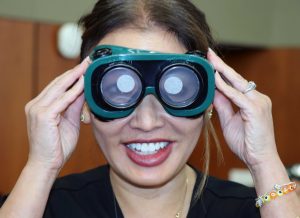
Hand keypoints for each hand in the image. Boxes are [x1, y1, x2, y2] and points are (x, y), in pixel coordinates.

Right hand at [25, 57, 89, 170]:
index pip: (57, 86)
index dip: (72, 76)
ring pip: (59, 88)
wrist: (46, 164)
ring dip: (75, 76)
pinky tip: (83, 83)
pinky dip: (74, 91)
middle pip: (58, 83)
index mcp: (40, 106)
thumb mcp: (69, 122)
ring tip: (87, 66)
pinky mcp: (43, 115)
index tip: (85, 67)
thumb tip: (83, 91)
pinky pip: (62, 100)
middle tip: (89, 60)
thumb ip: (74, 106)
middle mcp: (36, 104)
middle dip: (75, 71)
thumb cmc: (57, 146)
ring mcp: (37, 109)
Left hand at [207, 49, 278, 167]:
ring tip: (210, 61)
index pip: (236, 83)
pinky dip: (225, 88)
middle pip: (237, 78)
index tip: (210, 63)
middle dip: (221, 65)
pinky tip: (216, 80)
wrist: (259, 159)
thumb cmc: (246, 143)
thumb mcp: (229, 121)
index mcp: (252, 101)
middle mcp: (258, 98)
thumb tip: (213, 92)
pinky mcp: (256, 109)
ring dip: (222, 72)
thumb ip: (222, 105)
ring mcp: (259, 102)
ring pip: (237, 84)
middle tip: (209, 53)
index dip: (222, 73)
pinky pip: (237, 96)